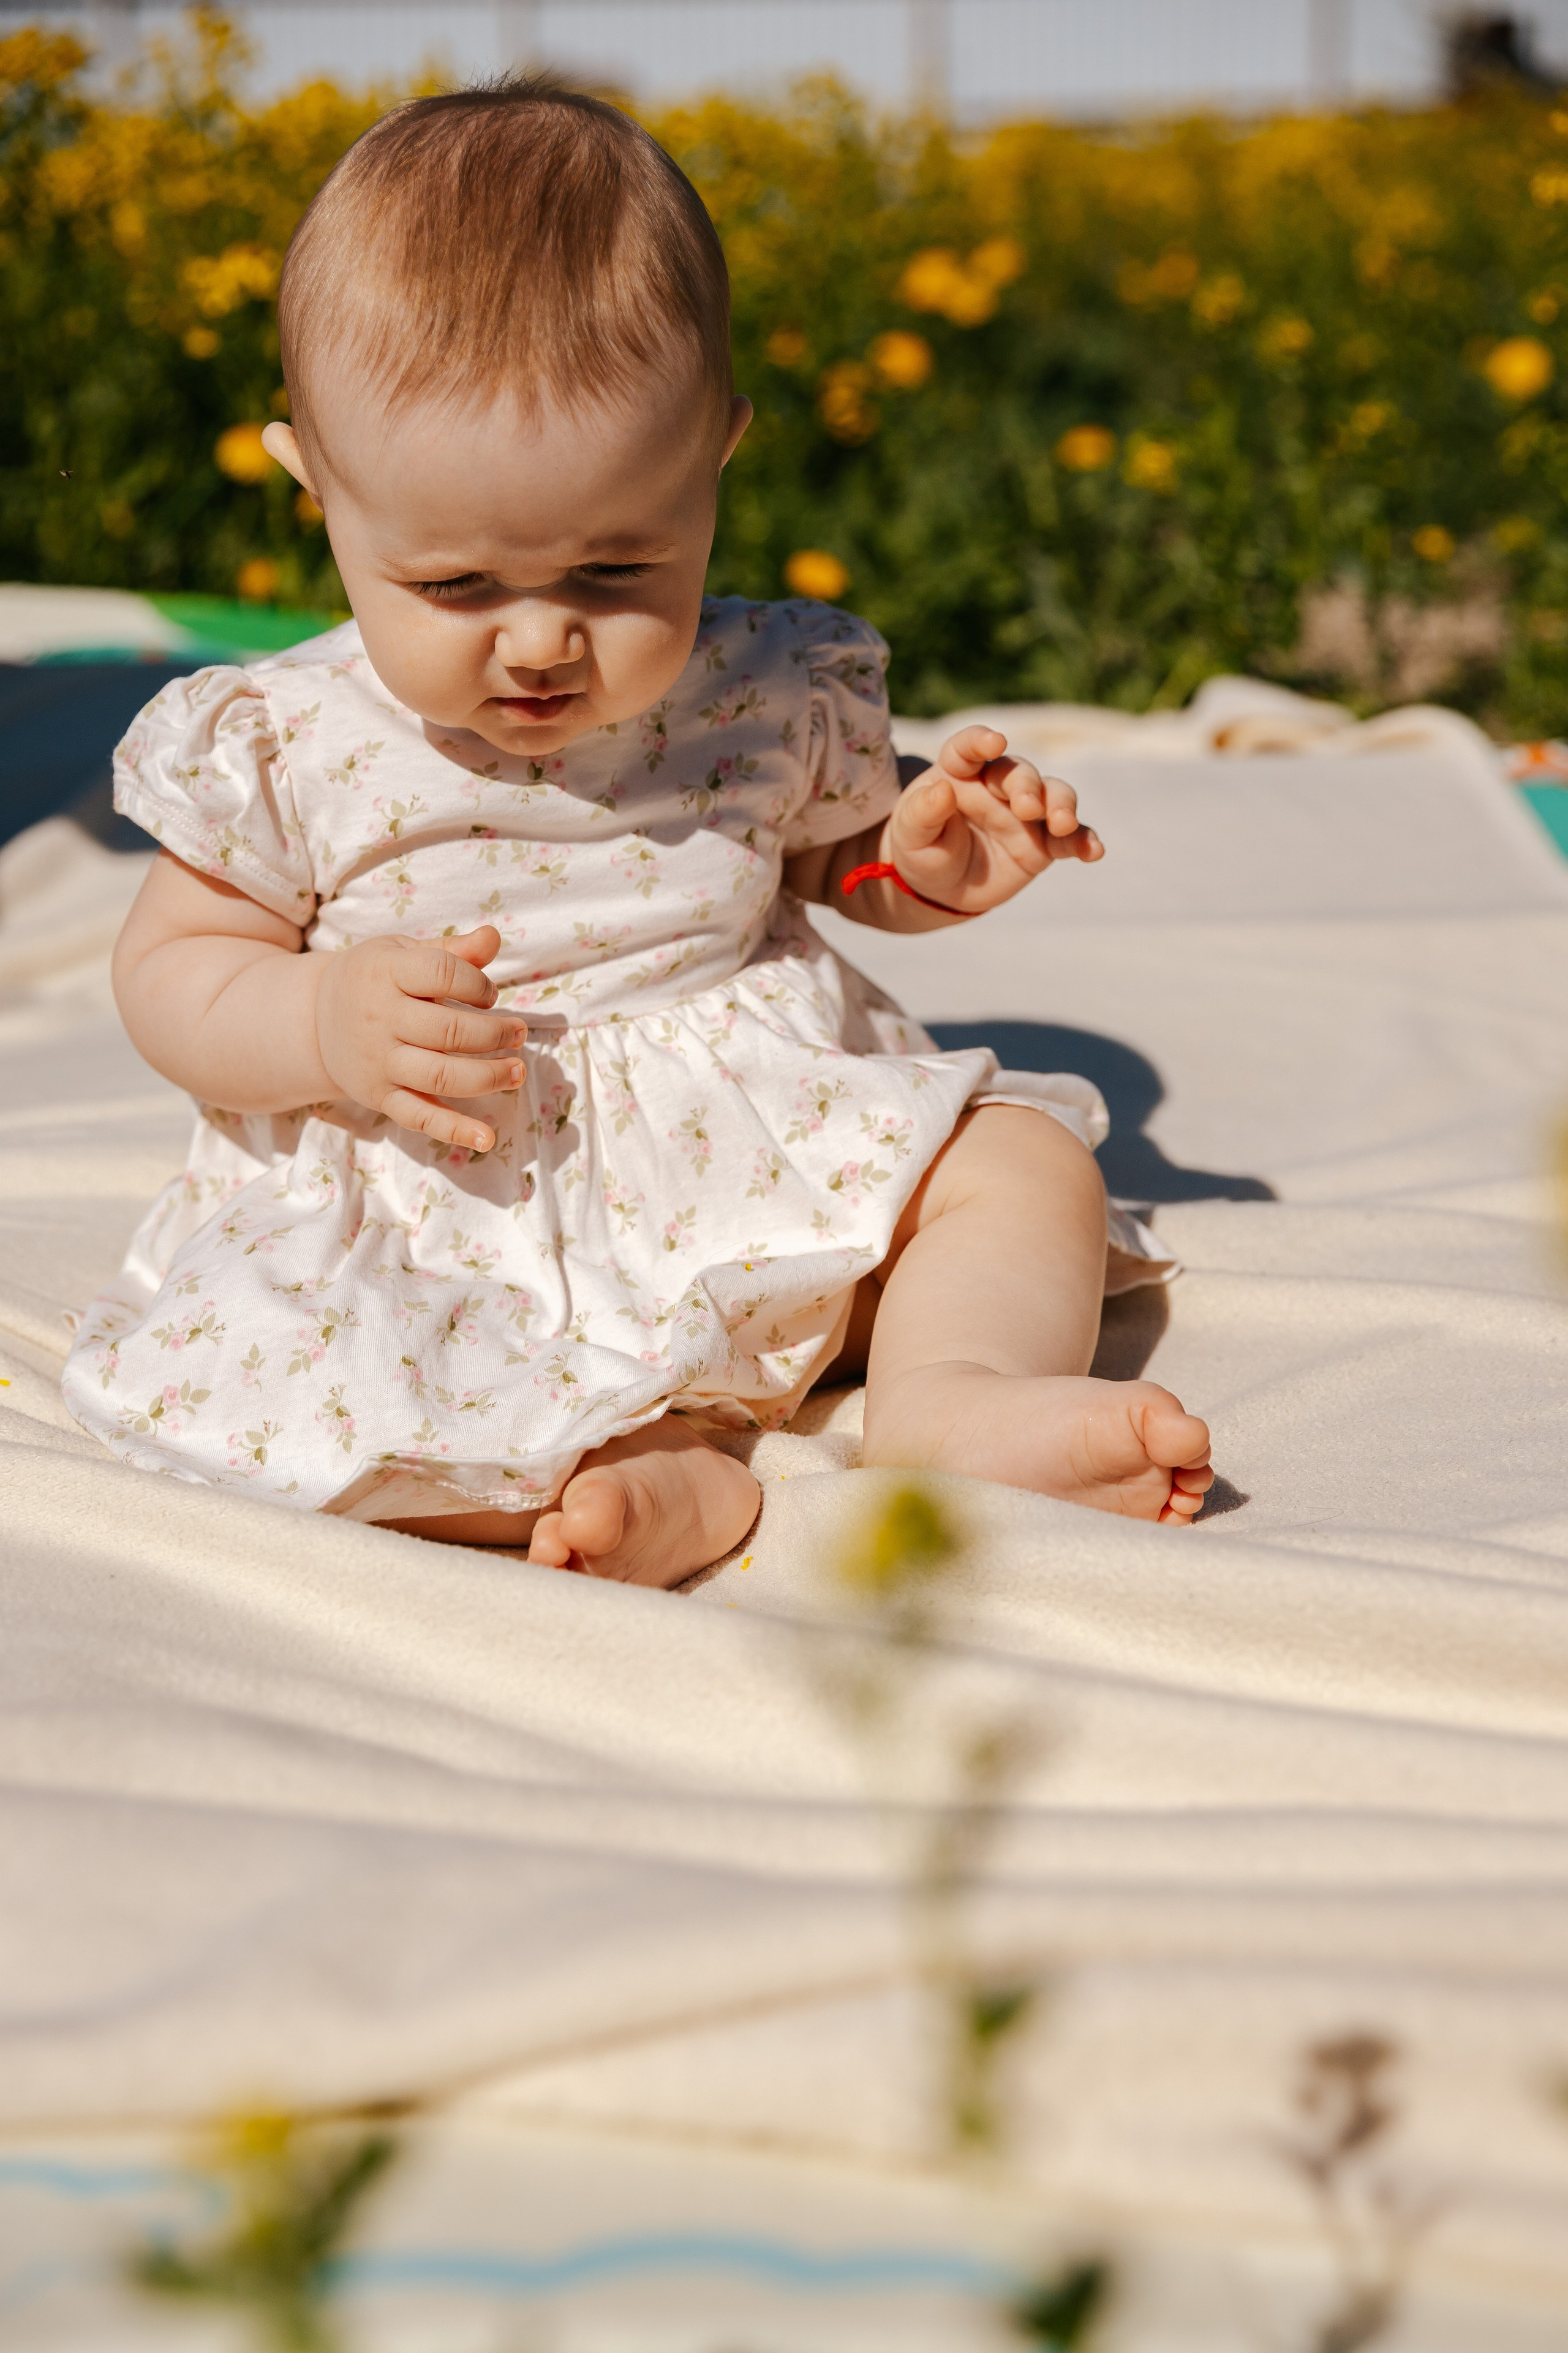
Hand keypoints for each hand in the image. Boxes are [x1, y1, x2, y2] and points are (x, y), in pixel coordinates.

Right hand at [313, 925, 526, 1151]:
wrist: (315, 1018)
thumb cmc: (375, 979)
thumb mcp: (404, 953)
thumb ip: (452, 950)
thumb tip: (493, 937)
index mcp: (386, 974)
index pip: (443, 974)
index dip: (478, 985)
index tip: (489, 996)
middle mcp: (380, 1019)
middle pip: (449, 1031)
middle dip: (495, 1034)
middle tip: (518, 1033)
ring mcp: (379, 1062)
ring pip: (440, 1076)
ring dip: (487, 1077)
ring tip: (516, 1071)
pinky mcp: (379, 1096)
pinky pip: (419, 1117)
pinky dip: (454, 1131)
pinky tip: (486, 1139)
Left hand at [885, 725, 1102, 913]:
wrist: (938, 887)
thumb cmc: (921, 849)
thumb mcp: (910, 835)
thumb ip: (922, 812)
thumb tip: (941, 790)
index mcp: (959, 773)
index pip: (969, 749)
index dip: (980, 742)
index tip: (993, 742)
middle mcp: (997, 786)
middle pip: (1019, 773)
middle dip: (1027, 786)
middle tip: (1027, 807)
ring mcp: (1025, 813)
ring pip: (1053, 796)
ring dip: (1062, 805)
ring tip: (1062, 824)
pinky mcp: (1043, 843)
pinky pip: (1068, 838)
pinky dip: (1083, 841)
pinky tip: (1094, 851)